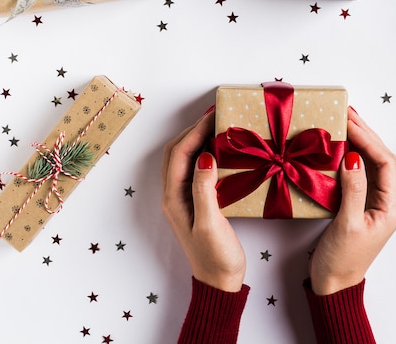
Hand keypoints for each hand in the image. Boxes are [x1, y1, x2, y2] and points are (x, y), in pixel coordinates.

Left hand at [161, 109, 245, 291]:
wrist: (220, 281)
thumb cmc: (215, 256)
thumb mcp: (209, 223)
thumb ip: (204, 190)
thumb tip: (204, 156)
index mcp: (174, 198)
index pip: (180, 154)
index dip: (194, 131)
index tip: (213, 115)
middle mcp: (175, 195)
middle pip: (178, 153)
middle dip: (193, 130)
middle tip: (215, 115)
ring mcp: (184, 199)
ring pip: (185, 160)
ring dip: (198, 140)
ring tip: (217, 126)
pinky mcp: (197, 203)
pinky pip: (196, 170)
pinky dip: (205, 154)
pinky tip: (220, 151)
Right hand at [308, 107, 395, 294]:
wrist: (333, 284)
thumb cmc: (342, 261)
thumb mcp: (348, 225)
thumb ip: (353, 190)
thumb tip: (354, 157)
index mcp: (391, 207)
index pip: (386, 163)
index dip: (369, 140)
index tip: (351, 122)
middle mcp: (386, 202)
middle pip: (380, 159)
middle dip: (366, 134)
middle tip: (348, 112)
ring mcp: (372, 202)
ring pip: (369, 164)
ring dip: (358, 142)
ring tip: (345, 121)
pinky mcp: (358, 204)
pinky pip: (357, 174)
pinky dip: (349, 156)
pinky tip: (339, 146)